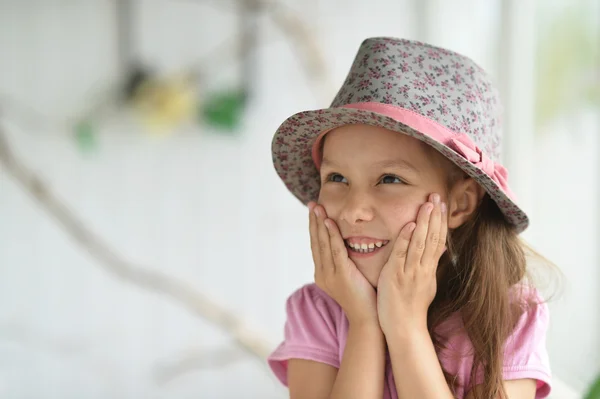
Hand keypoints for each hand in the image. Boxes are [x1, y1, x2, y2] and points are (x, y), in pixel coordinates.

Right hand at [309, 202, 378, 326]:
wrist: (368, 320)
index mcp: (323, 274)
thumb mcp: (351, 279)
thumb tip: (350, 248)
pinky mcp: (341, 275)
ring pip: (322, 243)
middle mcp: (322, 273)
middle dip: (313, 222)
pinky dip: (331, 235)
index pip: (317, 246)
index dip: (315, 228)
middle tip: (312, 204)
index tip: (314, 212)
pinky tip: (329, 222)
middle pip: (316, 242)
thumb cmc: (364, 299)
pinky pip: (335, 250)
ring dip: (319, 224)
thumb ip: (347, 264)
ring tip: (317, 208)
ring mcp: (330, 275)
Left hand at [376, 193, 447, 335]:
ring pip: (421, 243)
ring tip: (429, 203)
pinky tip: (411, 225)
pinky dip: (406, 240)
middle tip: (437, 195)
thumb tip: (438, 249)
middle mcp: (423, 269)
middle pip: (433, 238)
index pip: (439, 240)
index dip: (441, 221)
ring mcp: (410, 272)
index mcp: (429, 270)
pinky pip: (402, 255)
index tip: (442, 204)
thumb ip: (430, 265)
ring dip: (425, 222)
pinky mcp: (396, 276)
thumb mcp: (426, 285)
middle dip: (435, 215)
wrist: (404, 328)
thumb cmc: (411, 308)